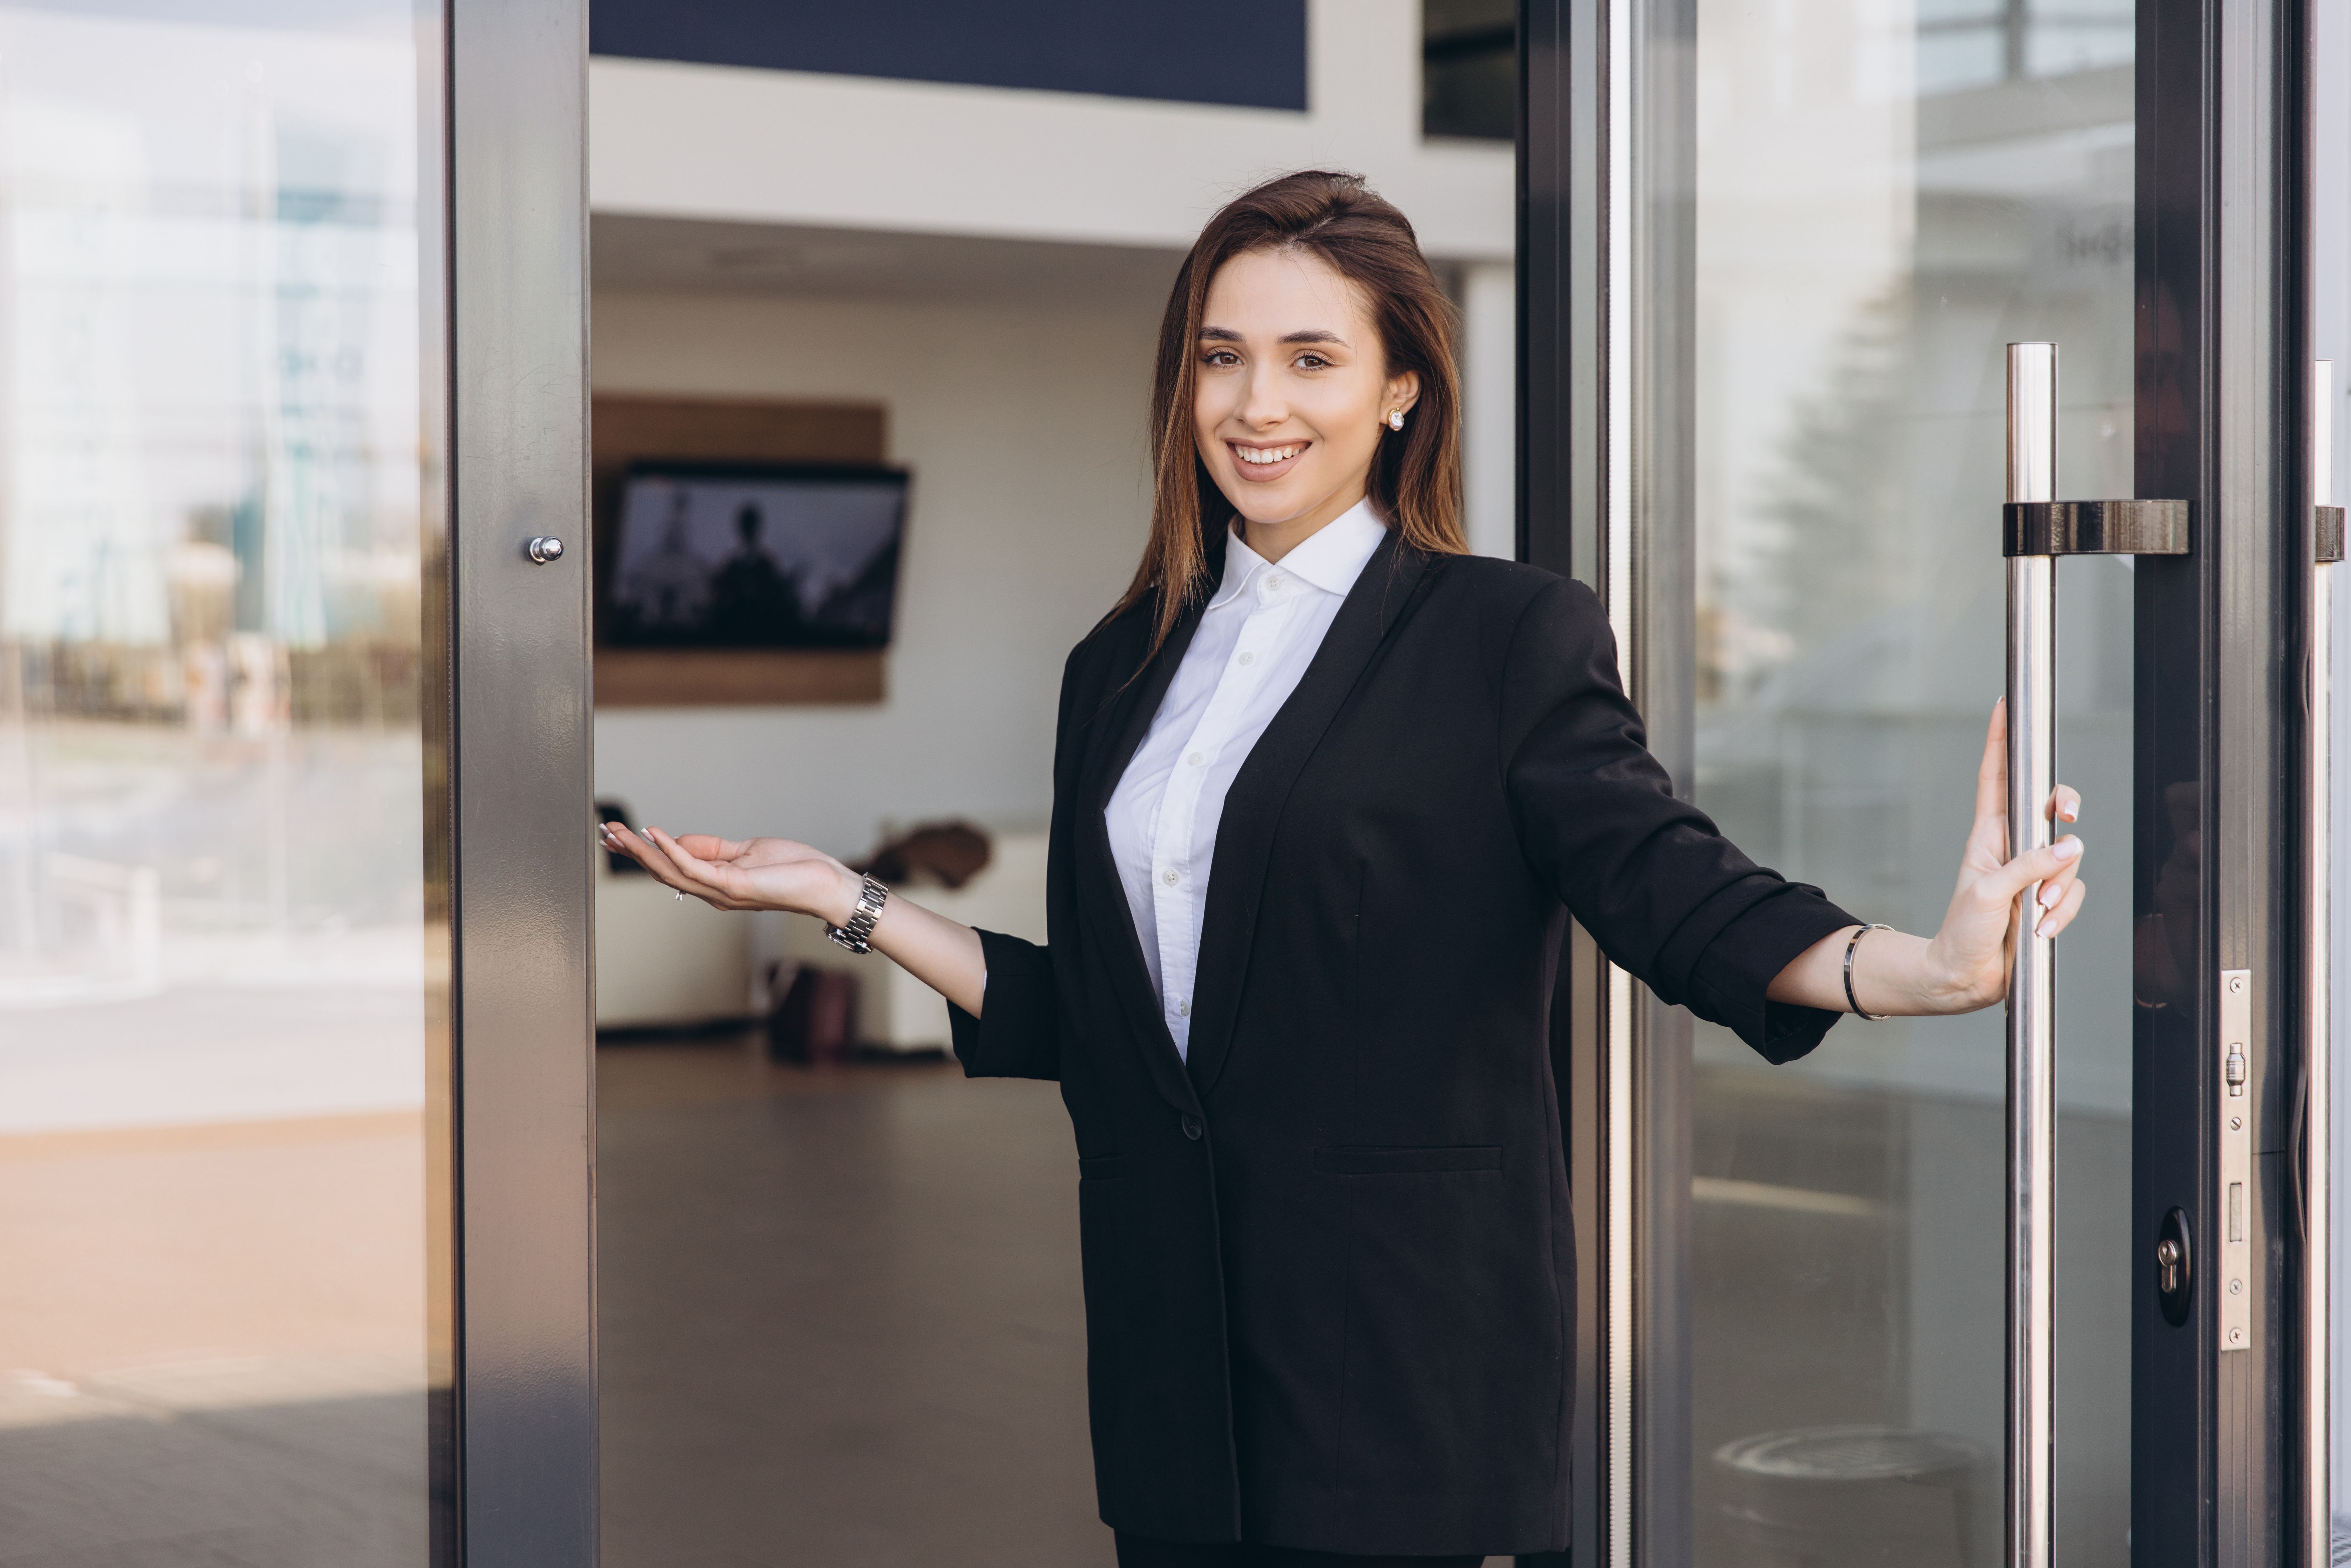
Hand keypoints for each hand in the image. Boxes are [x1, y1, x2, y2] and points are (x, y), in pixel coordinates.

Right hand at [598, 822, 860, 923]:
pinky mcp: (734, 886)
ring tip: (619, 832)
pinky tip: (654, 833)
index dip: (643, 851)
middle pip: (662, 871)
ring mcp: (722, 891)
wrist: (825, 883)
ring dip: (642, 850)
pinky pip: (695, 867)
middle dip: (632, 851)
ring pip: (671, 871)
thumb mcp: (747, 851)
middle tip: (605, 833)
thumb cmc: (794, 869)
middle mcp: (713, 892)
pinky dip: (672, 849)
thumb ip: (714, 848)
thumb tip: (679, 839)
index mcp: (715, 884)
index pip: (671, 867)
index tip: (619, 835)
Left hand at [1912, 699, 2085, 1011]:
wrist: (1962, 977)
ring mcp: (2033, 874)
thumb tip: (2069, 845)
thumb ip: (2029, 867)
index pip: (1997, 779)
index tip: (2005, 707)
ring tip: (2033, 913)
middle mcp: (2014, 848)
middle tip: (2070, 817)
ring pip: (2070, 859)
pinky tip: (2040, 930)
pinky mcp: (2048, 900)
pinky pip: (2071, 895)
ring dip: (2058, 887)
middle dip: (2067, 809)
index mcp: (1989, 835)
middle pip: (2053, 810)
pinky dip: (2062, 913)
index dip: (2001, 743)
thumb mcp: (1987, 894)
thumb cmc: (1961, 932)